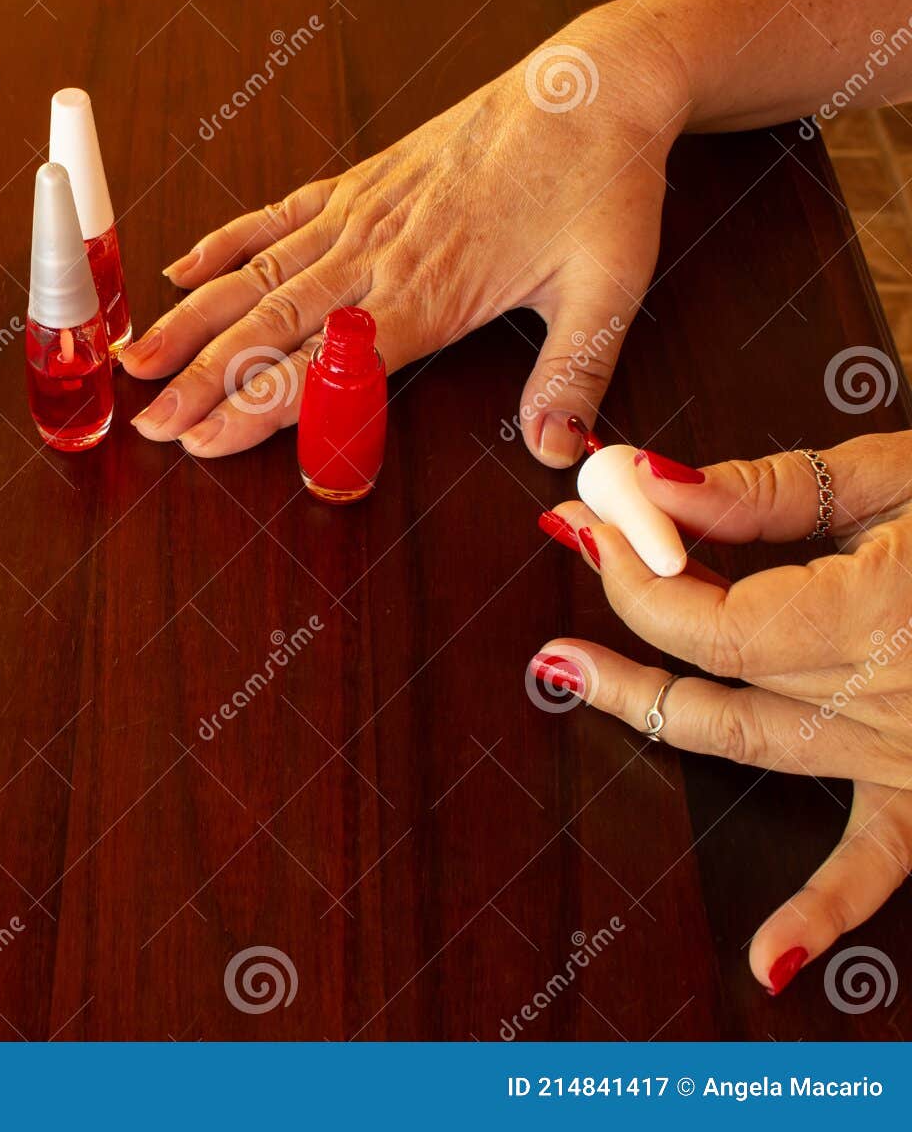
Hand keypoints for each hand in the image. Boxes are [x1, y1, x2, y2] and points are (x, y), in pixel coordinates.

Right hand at [125, 6, 689, 466]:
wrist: (596, 84)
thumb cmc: (599, 184)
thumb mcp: (606, 289)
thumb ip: (572, 374)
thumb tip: (557, 449)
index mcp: (429, 293)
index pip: (323, 365)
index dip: (255, 406)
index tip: (203, 439)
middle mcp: (378, 256)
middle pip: (269, 326)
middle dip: (200, 379)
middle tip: (148, 420)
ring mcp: (360, 216)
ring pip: (256, 276)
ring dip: (191, 321)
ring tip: (135, 359)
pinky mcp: (361, 183)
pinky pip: (277, 216)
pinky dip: (224, 242)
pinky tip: (180, 270)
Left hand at [533, 431, 911, 992]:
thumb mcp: (906, 478)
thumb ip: (772, 493)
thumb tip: (650, 486)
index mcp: (874, 618)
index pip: (705, 623)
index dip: (634, 575)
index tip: (595, 522)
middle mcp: (886, 700)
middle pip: (712, 678)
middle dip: (626, 622)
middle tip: (567, 570)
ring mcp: (911, 754)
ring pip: (750, 746)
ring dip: (649, 711)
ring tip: (562, 674)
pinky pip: (881, 861)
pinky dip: (828, 910)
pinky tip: (770, 961)